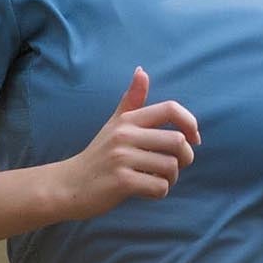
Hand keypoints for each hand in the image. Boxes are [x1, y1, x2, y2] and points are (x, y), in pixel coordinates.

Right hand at [56, 66, 199, 217]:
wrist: (69, 186)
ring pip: (170, 167)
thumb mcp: (113, 125)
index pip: (170, 109)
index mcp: (127, 120)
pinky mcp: (122, 182)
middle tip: (173, 167)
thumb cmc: (98, 156)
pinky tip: (146, 191)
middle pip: (178, 141)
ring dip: (171, 178)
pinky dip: (158, 192)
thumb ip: (131, 100)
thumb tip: (142, 70)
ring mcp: (122, 158)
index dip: (190, 123)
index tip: (193, 139)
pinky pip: (159, 187)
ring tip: (158, 180)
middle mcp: (125, 135)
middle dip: (185, 158)